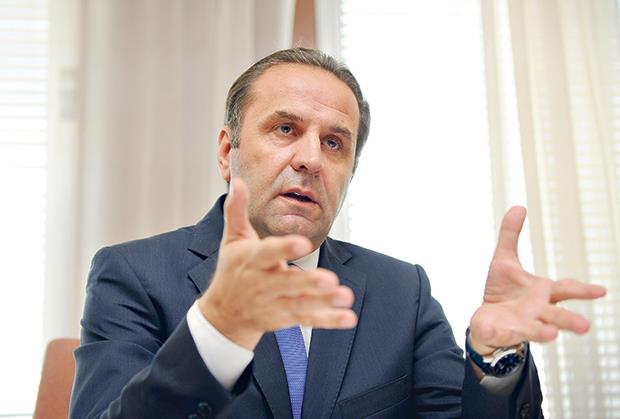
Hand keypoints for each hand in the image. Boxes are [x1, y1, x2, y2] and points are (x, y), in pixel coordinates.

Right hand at [198, 178, 356, 350]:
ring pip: (301, 303)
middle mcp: (263, 284)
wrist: (223, 315)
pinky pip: (308, 319)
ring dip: (324, 301)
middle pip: (287, 284)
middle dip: (308, 282)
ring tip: (345, 296)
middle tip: (329, 279)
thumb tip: (239, 182)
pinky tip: (348, 318)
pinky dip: (329, 320)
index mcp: (252, 261)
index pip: (267, 253)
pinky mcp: (285, 317)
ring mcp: (275, 303)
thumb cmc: (233, 270)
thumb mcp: (233, 239)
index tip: (302, 243)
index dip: (284, 249)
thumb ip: (237, 210)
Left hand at [468, 206, 605, 354]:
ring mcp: (521, 324)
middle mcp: (537, 311)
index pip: (566, 289)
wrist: (488, 319)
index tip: (601, 291)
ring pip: (535, 330)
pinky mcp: (503, 332)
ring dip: (543, 332)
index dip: (583, 290)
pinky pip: (499, 332)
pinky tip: (492, 329)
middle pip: (556, 314)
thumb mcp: (505, 259)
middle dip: (569, 319)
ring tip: (552, 334)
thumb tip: (518, 207)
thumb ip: (511, 235)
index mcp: (543, 292)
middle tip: (584, 326)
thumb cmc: (502, 290)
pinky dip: (496, 331)